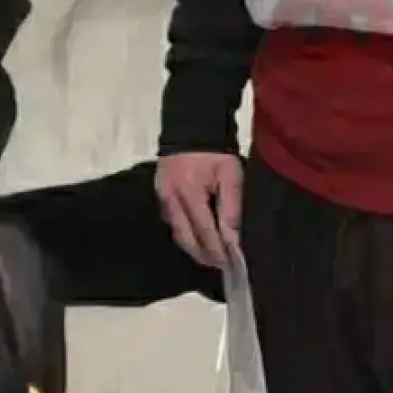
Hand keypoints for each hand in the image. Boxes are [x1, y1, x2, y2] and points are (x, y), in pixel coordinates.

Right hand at [155, 153, 242, 268]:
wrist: (192, 128)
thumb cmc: (216, 153)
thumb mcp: (231, 175)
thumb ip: (231, 208)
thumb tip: (233, 240)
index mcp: (189, 193)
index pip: (205, 232)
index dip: (218, 251)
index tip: (231, 264)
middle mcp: (171, 200)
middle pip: (187, 238)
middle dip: (205, 255)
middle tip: (222, 265)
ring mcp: (162, 198)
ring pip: (178, 234)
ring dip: (195, 248)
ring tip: (212, 255)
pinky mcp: (160, 195)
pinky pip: (173, 222)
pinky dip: (186, 234)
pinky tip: (198, 237)